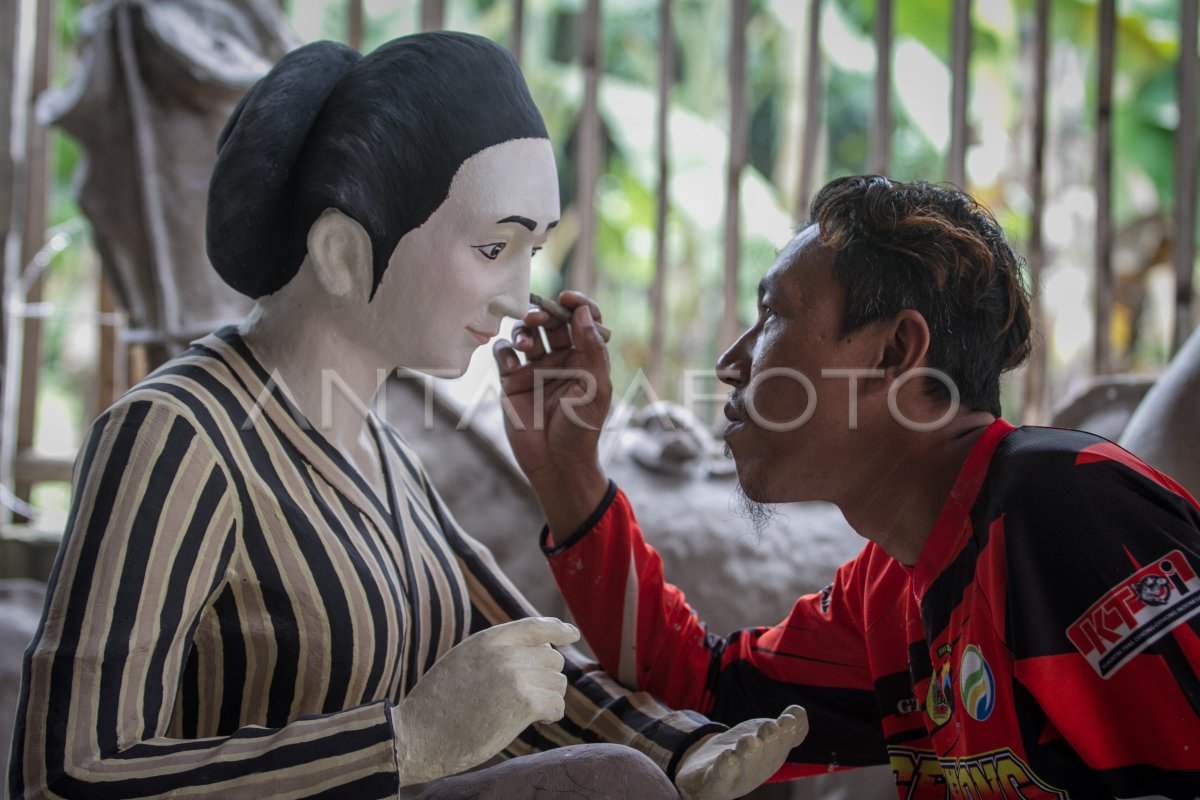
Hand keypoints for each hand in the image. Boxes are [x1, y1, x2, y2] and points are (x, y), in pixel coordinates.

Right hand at [392, 617, 579, 785]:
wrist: (418, 736)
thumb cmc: (437, 706)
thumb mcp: (462, 661)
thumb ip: (494, 651)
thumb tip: (534, 649)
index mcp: (488, 639)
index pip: (535, 625)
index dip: (558, 629)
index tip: (572, 634)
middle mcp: (504, 652)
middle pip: (552, 658)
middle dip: (547, 678)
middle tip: (530, 697)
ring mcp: (515, 676)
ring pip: (557, 682)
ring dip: (549, 697)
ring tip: (527, 711)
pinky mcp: (523, 703)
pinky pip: (556, 704)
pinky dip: (552, 714)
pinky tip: (538, 721)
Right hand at [493, 291, 611, 535]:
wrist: (556, 463)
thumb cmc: (582, 428)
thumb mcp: (596, 387)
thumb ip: (591, 348)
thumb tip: (583, 312)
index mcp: (585, 358)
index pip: (583, 320)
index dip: (576, 304)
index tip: (567, 299)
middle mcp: (560, 359)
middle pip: (551, 322)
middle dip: (544, 313)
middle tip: (538, 316)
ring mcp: (534, 369)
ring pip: (526, 333)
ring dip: (524, 330)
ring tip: (526, 346)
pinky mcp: (511, 381)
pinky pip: (504, 353)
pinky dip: (505, 350)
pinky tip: (513, 363)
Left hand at [674, 706, 808, 799]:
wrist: (706, 772)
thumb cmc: (743, 754)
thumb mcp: (765, 738)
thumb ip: (784, 728)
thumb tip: (799, 712)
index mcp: (773, 756)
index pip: (783, 744)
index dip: (788, 732)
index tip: (789, 719)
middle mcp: (757, 769)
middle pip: (766, 755)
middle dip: (769, 741)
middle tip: (770, 727)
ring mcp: (736, 777)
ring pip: (744, 766)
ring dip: (748, 754)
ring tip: (749, 740)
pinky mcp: (714, 782)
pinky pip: (720, 777)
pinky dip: (724, 767)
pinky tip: (727, 755)